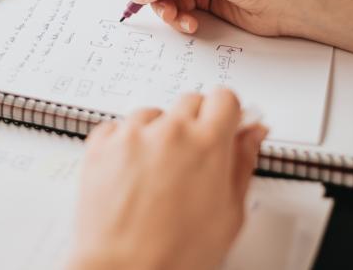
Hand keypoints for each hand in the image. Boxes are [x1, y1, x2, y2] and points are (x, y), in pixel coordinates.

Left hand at [67, 90, 267, 269]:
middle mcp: (169, 131)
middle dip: (196, 123)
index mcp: (207, 144)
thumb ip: (243, 164)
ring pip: (152, 113)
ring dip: (158, 132)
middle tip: (192, 157)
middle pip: (190, 100)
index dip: (227, 114)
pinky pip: (118, 127)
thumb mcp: (230, 214)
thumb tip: (252, 135)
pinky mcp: (101, 143)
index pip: (224, 98)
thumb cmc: (176, 253)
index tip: (224, 125)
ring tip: (158, 172)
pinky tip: (132, 172)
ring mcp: (131, 135)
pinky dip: (125, 142)